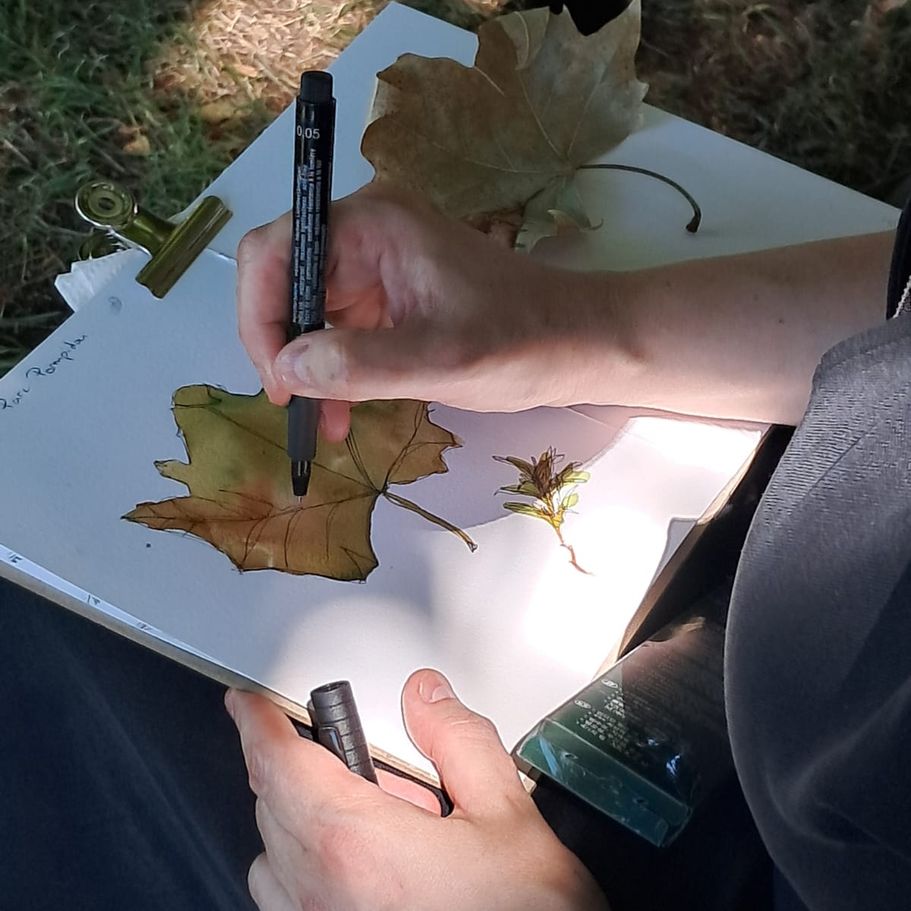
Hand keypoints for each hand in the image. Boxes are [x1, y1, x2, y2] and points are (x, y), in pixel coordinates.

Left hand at [226, 669, 608, 910]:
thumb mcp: (508, 817)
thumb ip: (460, 742)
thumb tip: (427, 698)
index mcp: (357, 845)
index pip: (279, 765)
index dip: (257, 724)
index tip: (248, 705)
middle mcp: (323, 893)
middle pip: (275, 805)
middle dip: (306, 765)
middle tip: (362, 757)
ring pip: (274, 857)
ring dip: (304, 820)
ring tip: (375, 818)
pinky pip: (288, 900)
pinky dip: (308, 867)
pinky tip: (367, 867)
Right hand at [236, 185, 617, 439]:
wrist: (577, 343)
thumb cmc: (521, 341)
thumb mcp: (440, 359)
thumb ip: (359, 364)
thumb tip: (285, 370)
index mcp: (375, 223)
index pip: (277, 251)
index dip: (260, 316)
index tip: (277, 381)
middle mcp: (368, 231)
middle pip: (285, 280)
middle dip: (283, 348)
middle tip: (295, 408)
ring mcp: (378, 262)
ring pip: (308, 310)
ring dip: (307, 367)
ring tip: (323, 423)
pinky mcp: (390, 293)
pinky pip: (338, 328)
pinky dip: (334, 369)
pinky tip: (341, 411)